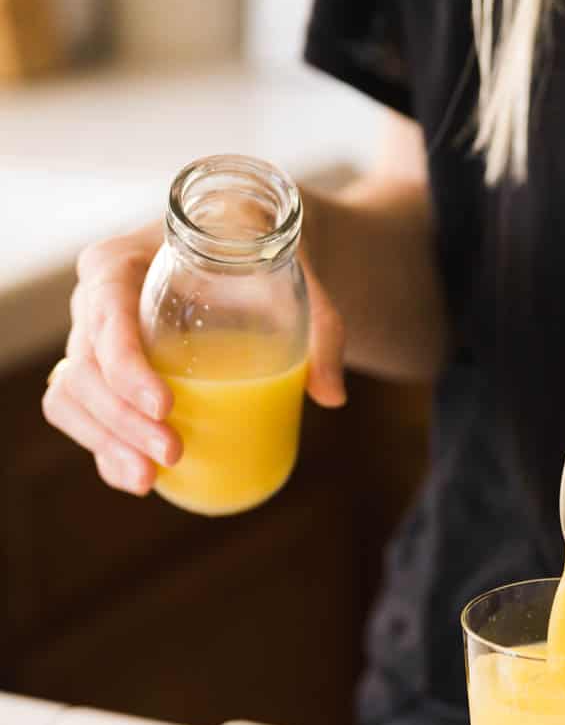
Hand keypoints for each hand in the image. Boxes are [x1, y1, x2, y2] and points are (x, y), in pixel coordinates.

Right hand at [42, 228, 346, 497]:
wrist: (244, 243)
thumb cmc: (261, 248)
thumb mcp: (293, 270)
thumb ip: (319, 325)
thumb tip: (331, 396)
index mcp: (121, 261)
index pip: (107, 315)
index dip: (127, 366)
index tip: (166, 407)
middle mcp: (96, 300)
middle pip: (87, 367)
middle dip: (122, 420)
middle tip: (175, 453)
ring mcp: (94, 339)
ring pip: (73, 396)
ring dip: (105, 443)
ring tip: (150, 480)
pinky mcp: (106, 371)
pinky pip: (83, 413)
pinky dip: (103, 449)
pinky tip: (139, 480)